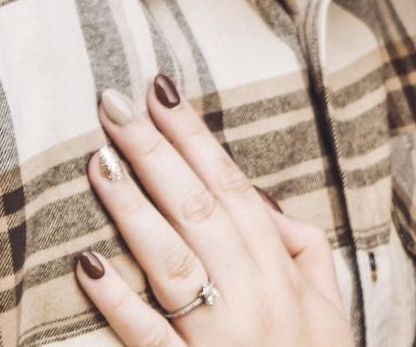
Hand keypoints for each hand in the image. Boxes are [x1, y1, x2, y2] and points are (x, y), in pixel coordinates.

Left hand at [75, 77, 353, 346]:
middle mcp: (254, 295)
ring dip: (134, 210)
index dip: (196, 137)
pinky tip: (88, 265)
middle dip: (156, 151)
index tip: (162, 92)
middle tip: (116, 104)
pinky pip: (151, 340)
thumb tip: (262, 203)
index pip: (232, 186)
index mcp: (282, 269)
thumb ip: (303, 248)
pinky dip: (120, 304)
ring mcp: (221, 339)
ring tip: (99, 161)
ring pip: (173, 261)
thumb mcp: (328, 307)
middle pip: (198, 210)